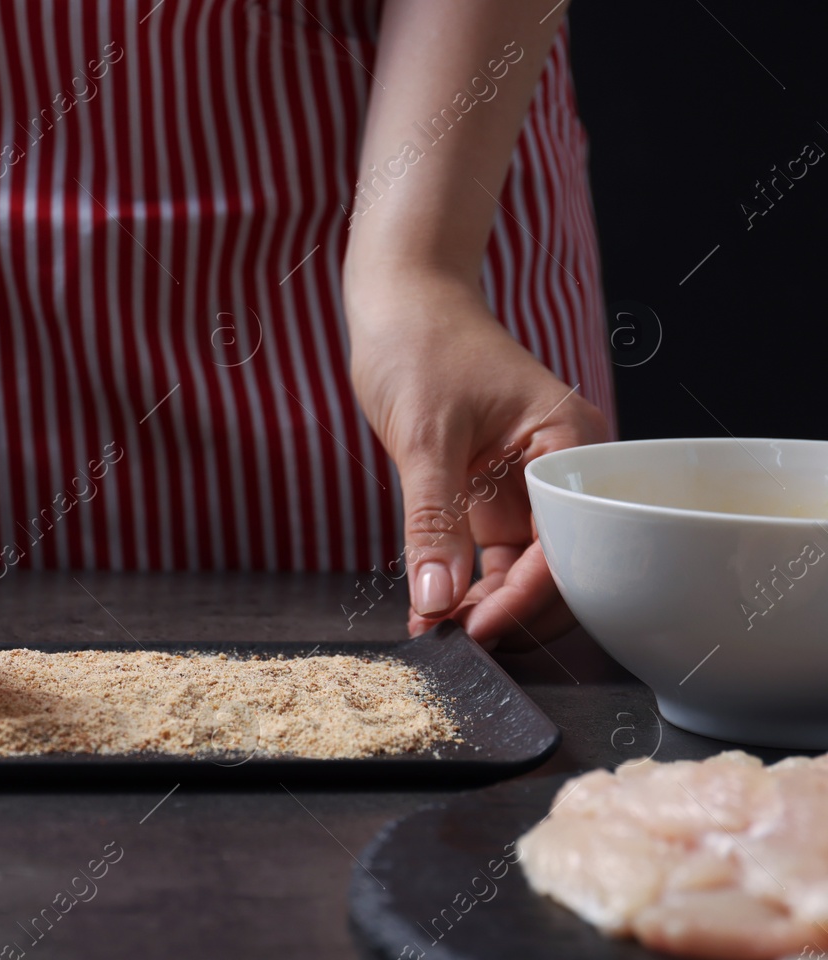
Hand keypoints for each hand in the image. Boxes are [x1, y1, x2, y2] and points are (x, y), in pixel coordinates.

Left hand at [347, 270, 608, 649]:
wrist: (399, 303)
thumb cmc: (423, 344)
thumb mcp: (425, 436)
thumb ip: (432, 520)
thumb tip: (437, 597)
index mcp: (571, 446)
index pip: (571, 544)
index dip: (530, 597)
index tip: (480, 631)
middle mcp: (558, 472)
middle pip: (558, 569)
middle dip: (513, 612)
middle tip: (459, 644)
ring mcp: (524, 487)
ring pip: (523, 571)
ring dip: (486, 605)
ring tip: (439, 633)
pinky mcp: (490, 495)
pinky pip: (489, 557)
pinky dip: (465, 583)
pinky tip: (433, 608)